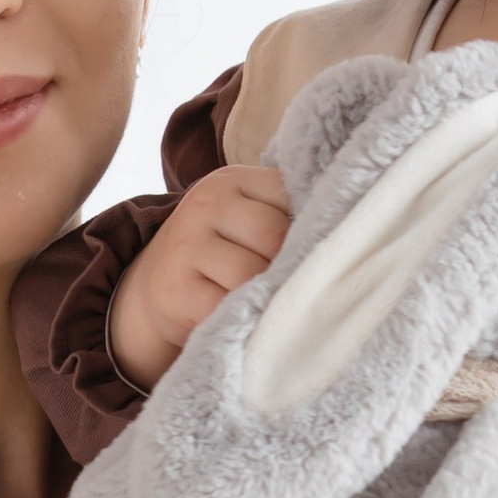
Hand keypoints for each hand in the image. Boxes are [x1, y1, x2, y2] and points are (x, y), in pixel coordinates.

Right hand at [108, 165, 290, 389]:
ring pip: (250, 273)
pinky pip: (225, 305)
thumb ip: (284, 214)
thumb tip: (342, 237)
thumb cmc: (221, 251)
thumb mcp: (245, 217)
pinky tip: (242, 316)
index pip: (289, 196)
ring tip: (263, 300)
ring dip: (264, 294)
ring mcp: (186, 245)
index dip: (305, 228)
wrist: (155, 287)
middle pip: (273, 234)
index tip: (305, 249)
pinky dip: (242, 316)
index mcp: (232, 180)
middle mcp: (206, 204)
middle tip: (283, 282)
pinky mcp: (176, 290)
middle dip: (285, 264)